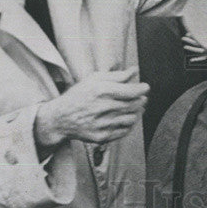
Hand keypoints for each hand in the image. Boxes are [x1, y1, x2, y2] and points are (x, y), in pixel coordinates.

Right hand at [34, 68, 148, 147]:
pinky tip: (125, 118)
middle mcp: (102, 108)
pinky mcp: (101, 137)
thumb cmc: (79, 95)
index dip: (142, 89)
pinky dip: (129, 124)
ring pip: (132, 118)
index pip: (132, 91)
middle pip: (134, 105)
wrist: (60, 118)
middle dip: (141, 100)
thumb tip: (135, 70)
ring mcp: (102, 124)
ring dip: (137, 112)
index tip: (145, 87)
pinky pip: (124, 131)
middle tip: (141, 97)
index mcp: (101, 91)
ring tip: (135, 107)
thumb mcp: (94, 79)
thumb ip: (117, 75)